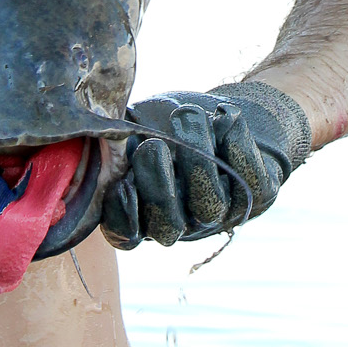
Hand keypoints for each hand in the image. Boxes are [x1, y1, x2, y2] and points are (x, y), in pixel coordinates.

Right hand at [101, 81, 311, 249]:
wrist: (224, 111)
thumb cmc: (166, 120)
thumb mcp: (133, 124)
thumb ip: (111, 138)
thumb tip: (90, 138)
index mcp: (144, 213)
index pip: (127, 235)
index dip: (121, 217)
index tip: (119, 185)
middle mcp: (183, 221)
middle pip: (168, 226)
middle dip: (159, 188)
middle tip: (153, 146)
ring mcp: (221, 212)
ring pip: (209, 204)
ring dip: (198, 158)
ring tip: (188, 114)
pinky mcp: (257, 193)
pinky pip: (250, 180)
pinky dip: (239, 146)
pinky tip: (227, 117)